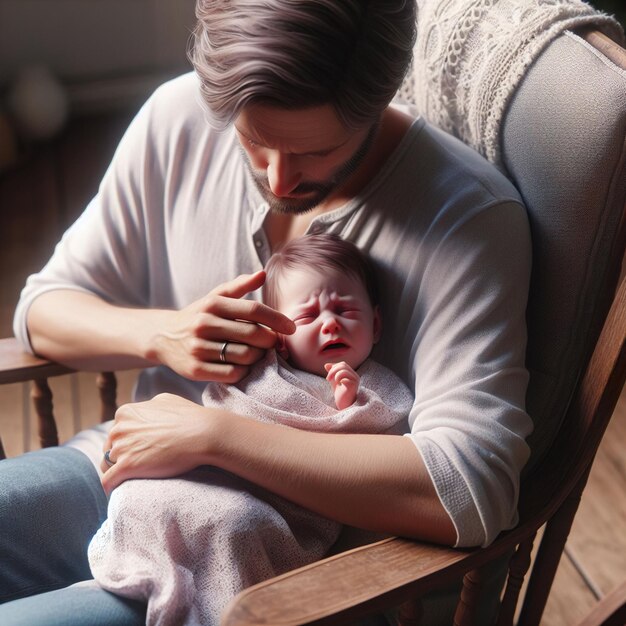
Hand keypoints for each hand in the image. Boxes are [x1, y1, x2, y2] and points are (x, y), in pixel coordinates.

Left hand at [100, 393, 216, 493]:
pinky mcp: (126, 466)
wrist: (203, 433)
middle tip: (134, 466)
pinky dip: (110, 487)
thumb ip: (149, 406)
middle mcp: (119, 428)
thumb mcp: (165, 401)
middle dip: (119, 457)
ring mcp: (122, 447)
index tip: (135, 451)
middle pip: (109, 448)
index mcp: (126, 412)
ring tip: (128, 479)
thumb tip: (146, 411)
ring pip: (107, 465)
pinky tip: (116, 490)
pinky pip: (108, 481)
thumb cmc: (189, 417)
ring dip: (117, 472)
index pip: (116, 432)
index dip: (124, 443)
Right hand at [150, 271, 294, 382]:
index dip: (276, 319)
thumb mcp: (215, 297)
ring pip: (245, 356)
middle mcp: (204, 324)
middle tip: (273, 343)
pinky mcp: (195, 370)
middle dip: (270, 341)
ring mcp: (198, 348)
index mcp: (213, 304)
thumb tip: (262, 274)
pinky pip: (232, 374)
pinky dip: (244, 372)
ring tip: (258, 354)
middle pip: (253, 335)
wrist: (162, 337)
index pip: (253, 310)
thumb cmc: (198, 316)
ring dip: (258, 357)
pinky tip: (243, 366)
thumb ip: (239, 286)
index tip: (291, 327)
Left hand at [324, 361, 359, 409]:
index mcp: (351, 374)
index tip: (328, 377)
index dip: (333, 367)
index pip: (342, 364)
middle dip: (332, 370)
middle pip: (343, 365)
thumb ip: (331, 373)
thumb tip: (326, 364)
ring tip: (331, 382)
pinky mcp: (353, 386)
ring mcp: (355, 380)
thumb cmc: (340, 395)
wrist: (344, 406)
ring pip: (344, 370)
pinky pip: (345, 377)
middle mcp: (355, 376)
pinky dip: (338, 379)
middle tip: (327, 379)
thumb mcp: (334, 382)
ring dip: (334, 374)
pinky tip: (338, 385)